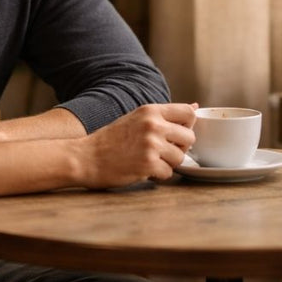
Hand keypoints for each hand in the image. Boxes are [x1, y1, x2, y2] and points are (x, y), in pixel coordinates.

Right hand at [76, 103, 196, 187]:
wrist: (85, 158)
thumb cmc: (110, 140)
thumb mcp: (136, 118)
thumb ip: (164, 115)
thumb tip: (196, 106)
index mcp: (151, 110)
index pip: (189, 112)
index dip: (187, 126)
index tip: (176, 134)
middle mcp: (153, 125)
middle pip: (190, 137)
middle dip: (180, 148)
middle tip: (162, 152)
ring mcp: (151, 144)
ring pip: (180, 158)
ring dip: (168, 163)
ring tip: (150, 161)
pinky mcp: (147, 164)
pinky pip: (169, 173)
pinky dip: (158, 175)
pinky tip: (143, 170)